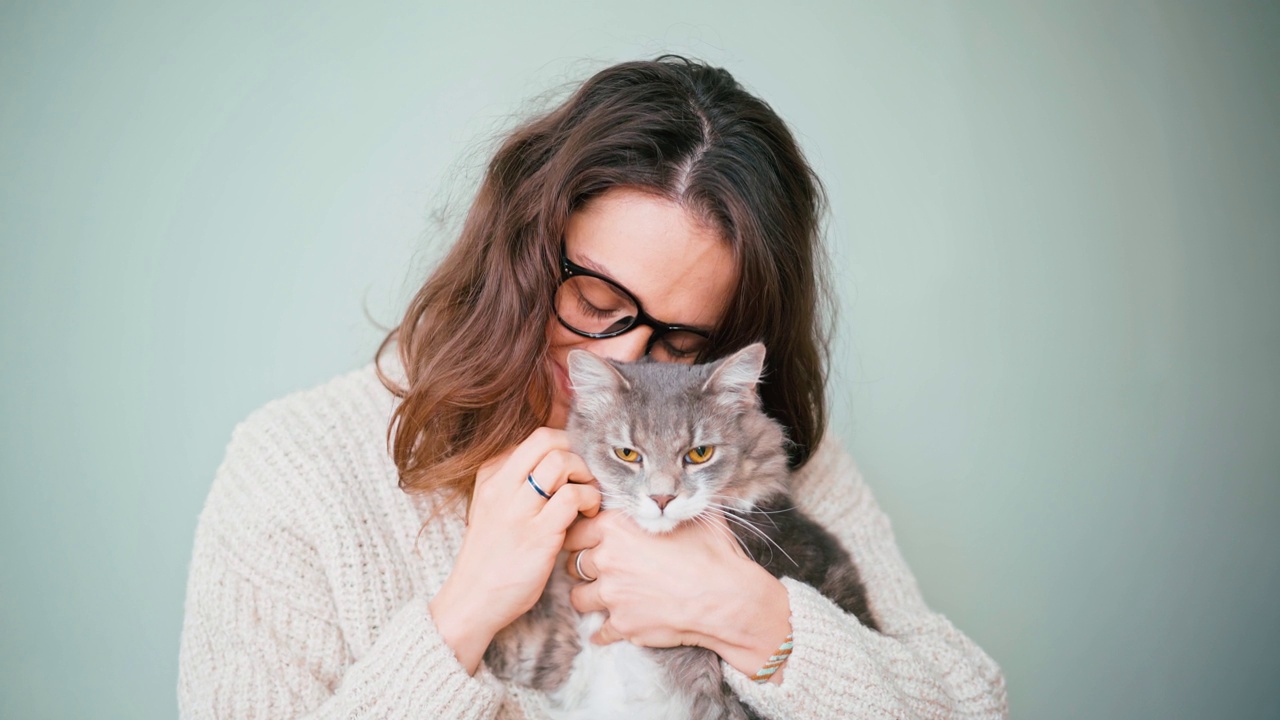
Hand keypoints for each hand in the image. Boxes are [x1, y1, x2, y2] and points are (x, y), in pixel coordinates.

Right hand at [430, 428, 601, 674]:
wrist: (472, 600)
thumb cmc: (490, 557)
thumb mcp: (491, 508)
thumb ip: (515, 483)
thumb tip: (553, 460)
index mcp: (489, 476)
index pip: (531, 437)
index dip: (560, 443)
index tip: (571, 462)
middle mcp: (501, 486)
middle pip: (546, 439)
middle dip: (573, 450)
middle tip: (580, 476)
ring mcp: (519, 509)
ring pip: (560, 461)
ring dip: (584, 474)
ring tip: (585, 495)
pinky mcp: (539, 534)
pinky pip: (572, 496)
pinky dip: (589, 499)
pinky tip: (587, 514)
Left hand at [563, 508, 787, 656]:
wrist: (726, 598)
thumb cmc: (712, 552)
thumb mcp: (689, 515)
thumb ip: (667, 503)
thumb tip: (672, 489)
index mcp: (616, 527)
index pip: (576, 528)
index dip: (582, 534)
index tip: (591, 541)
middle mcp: (607, 559)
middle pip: (574, 562)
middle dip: (585, 565)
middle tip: (602, 568)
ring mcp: (612, 595)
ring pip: (579, 597)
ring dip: (591, 597)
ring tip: (608, 596)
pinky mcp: (622, 625)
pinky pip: (598, 631)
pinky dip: (604, 631)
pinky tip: (612, 628)